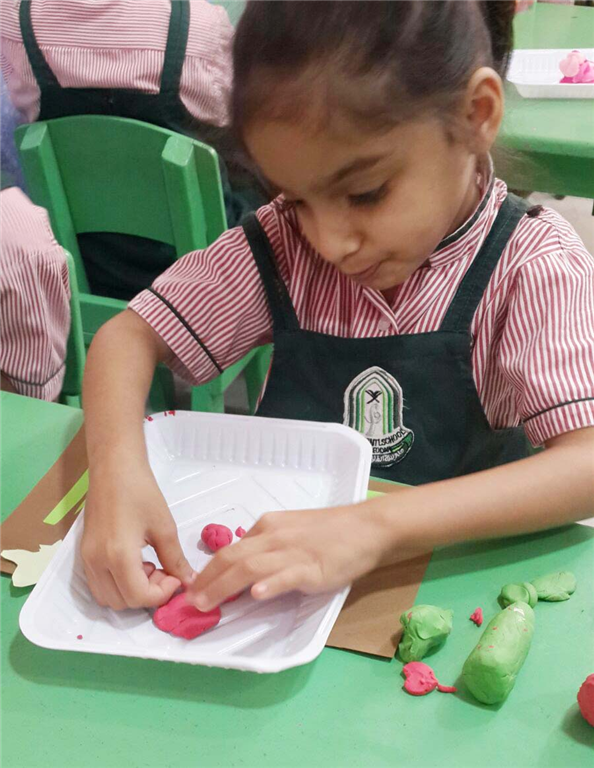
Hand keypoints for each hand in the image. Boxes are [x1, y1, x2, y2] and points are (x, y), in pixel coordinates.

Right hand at [81, 460, 193, 609]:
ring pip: (108, 597)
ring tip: (149, 566)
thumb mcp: (164, 527)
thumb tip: (189, 581)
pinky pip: (99, 584)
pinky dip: (118, 584)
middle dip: (148, 594)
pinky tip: (135, 562)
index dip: (162, 594)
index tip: (176, 577)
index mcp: (118, 555)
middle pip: (122, 602)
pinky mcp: (84, 553)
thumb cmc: (141, 492)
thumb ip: (175, 559)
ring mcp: (86, 559)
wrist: (114, 468)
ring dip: (132, 592)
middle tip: (164, 572)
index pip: (139, 597)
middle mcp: (96, 562)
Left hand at [186, 503, 388, 610]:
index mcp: (268, 527)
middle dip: (207, 580)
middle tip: (189, 601)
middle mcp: (275, 536)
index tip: (194, 588)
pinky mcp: (313, 568)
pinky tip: (256, 594)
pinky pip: (288, 575)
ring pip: (251, 567)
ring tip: (206, 603)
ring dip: (224, 586)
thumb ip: (267, 545)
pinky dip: (270, 584)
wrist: (366, 527)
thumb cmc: (330, 531)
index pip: (231, 549)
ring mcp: (293, 552)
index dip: (208, 570)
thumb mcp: (291, 530)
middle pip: (232, 558)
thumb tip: (242, 565)